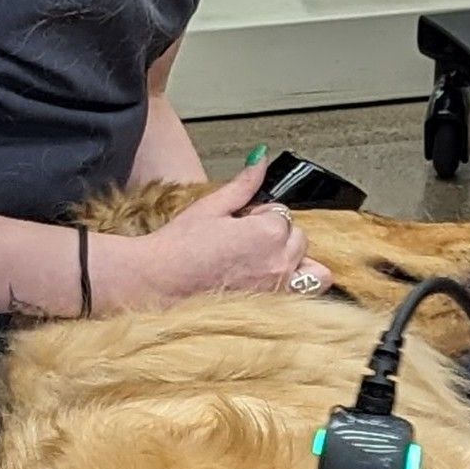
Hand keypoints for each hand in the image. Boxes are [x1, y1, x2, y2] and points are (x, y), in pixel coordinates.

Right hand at [102, 161, 331, 310]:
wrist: (157, 283)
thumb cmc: (179, 248)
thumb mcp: (212, 206)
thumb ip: (244, 184)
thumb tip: (261, 160)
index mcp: (269, 232)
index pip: (282, 214)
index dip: (259, 217)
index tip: (239, 224)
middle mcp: (280, 261)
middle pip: (298, 239)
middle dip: (277, 237)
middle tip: (244, 243)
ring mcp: (278, 289)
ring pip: (311, 269)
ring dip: (295, 262)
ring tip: (263, 263)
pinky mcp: (272, 309)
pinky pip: (306, 295)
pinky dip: (297, 287)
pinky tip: (269, 282)